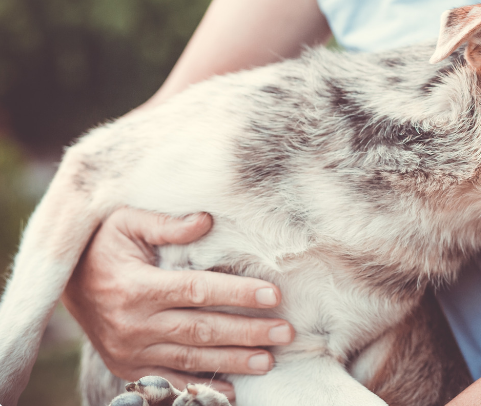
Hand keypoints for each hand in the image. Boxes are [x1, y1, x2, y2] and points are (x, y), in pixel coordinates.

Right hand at [63, 208, 293, 401]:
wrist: (65, 283)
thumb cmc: (103, 245)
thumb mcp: (126, 222)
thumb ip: (166, 224)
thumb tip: (206, 221)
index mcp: (137, 287)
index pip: (197, 291)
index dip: (236, 294)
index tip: (273, 295)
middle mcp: (134, 324)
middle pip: (202, 331)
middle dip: (247, 332)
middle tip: (285, 332)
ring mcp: (131, 350)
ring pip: (192, 359)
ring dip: (233, 361)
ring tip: (269, 359)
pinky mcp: (129, 366)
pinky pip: (169, 381)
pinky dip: (201, 387)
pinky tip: (232, 391)